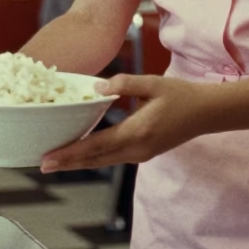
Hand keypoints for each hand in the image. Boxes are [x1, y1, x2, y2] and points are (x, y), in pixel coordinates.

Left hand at [39, 73, 209, 172]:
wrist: (206, 113)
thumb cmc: (180, 95)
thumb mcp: (153, 83)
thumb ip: (124, 84)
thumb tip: (97, 87)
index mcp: (137, 132)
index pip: (95, 146)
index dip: (70, 153)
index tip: (49, 158)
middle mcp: (136, 149)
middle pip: (95, 159)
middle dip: (67, 162)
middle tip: (41, 165)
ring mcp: (140, 154)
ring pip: (103, 161)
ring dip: (78, 162)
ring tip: (55, 162)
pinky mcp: (143, 153)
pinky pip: (112, 158)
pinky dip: (93, 158)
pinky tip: (80, 154)